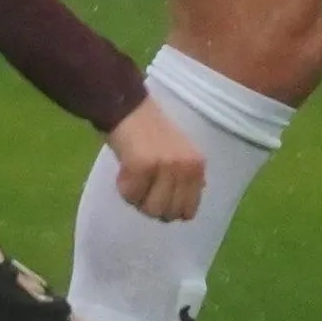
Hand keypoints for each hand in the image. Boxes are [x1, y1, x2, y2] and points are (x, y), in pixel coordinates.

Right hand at [101, 96, 204, 221]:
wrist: (128, 107)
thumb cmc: (151, 132)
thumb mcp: (180, 154)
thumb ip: (186, 180)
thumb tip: (188, 210)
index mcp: (197, 166)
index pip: (189, 210)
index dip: (171, 210)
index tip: (157, 198)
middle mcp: (185, 168)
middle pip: (169, 213)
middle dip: (152, 206)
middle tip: (142, 188)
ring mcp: (165, 168)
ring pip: (151, 209)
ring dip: (137, 199)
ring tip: (134, 179)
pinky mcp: (142, 167)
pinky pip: (131, 196)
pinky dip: (124, 188)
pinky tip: (124, 170)